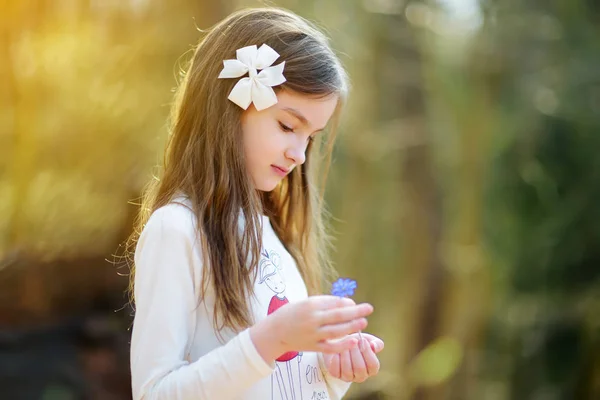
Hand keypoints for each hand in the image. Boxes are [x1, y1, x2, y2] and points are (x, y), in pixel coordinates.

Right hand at [250, 295, 372, 362]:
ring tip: (364, 322)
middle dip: (356, 311)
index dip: (347, 303)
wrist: (274, 332)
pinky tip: (354, 341)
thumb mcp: (305, 302)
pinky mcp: (312, 346)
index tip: (355, 303)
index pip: (334, 302)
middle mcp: (312, 319)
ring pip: (337, 331)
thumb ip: (324, 303)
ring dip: (352, 326)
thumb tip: (346, 303)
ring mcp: (313, 334)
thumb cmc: (291, 314)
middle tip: (369, 308)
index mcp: (310, 305)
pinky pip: (331, 347)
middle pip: (339, 315)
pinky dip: (343, 345)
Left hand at [322, 332, 383, 382]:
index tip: (362, 339)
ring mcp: (348, 377)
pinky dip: (336, 359)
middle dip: (355, 352)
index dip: (367, 352)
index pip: (373, 365)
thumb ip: (376, 343)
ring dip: (346, 355)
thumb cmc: (357, 342)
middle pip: (360, 368)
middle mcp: (361, 376)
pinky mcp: (336, 375)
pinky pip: (335, 370)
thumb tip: (374, 346)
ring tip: (345, 345)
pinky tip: (337, 351)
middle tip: (352, 341)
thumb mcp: (369, 340)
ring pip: (347, 370)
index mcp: (372, 369)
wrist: (340, 342)